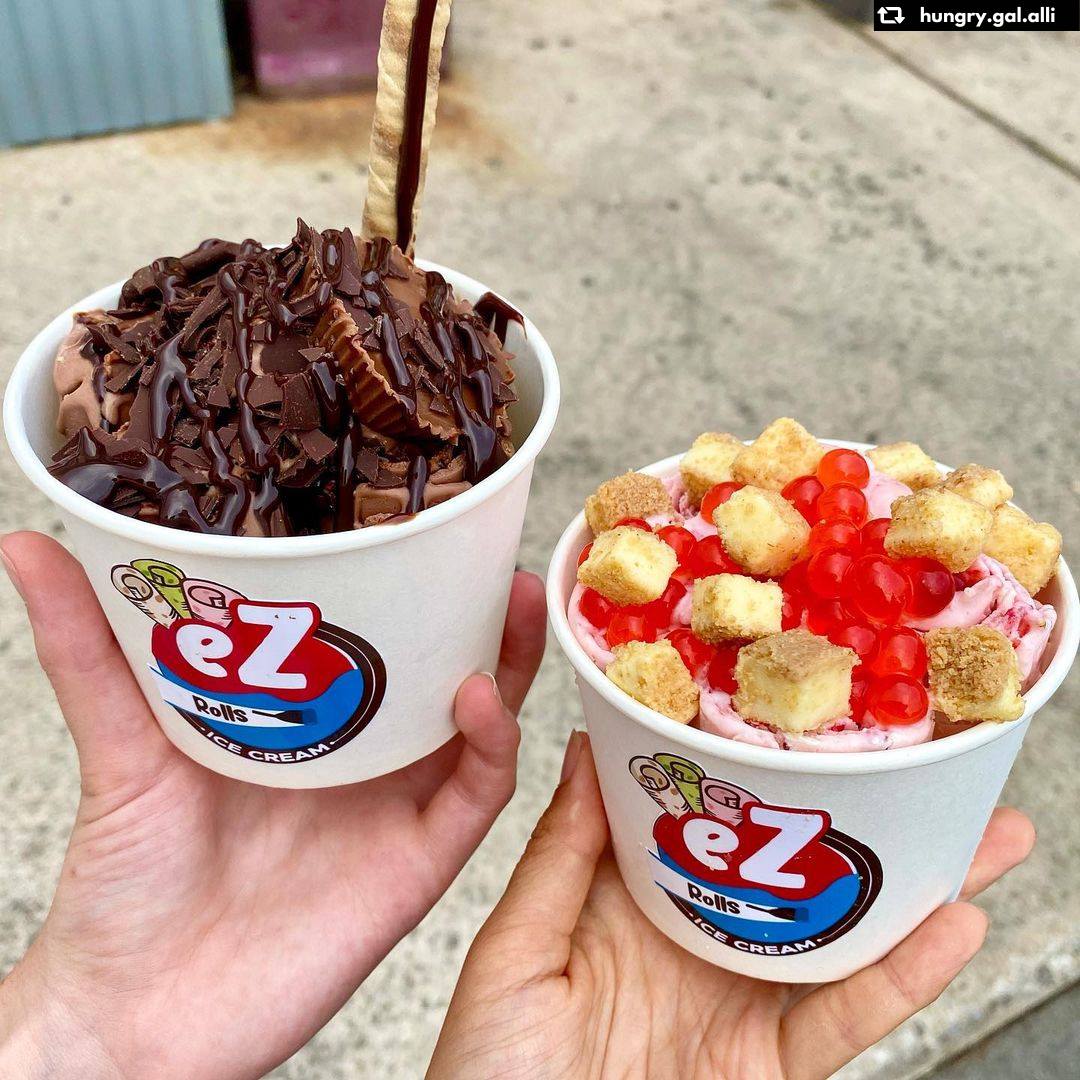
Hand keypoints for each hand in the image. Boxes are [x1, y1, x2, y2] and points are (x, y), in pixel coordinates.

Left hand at [0, 532, 545, 1079]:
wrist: (135, 1013)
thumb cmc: (126, 886)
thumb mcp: (118, 749)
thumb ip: (90, 652)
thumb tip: (29, 546)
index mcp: (310, 725)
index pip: (381, 643)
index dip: (415, 587)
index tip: (427, 522)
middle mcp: (365, 759)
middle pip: (446, 672)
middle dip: (481, 613)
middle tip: (497, 554)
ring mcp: (395, 808)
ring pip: (479, 725)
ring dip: (507, 663)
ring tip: (513, 602)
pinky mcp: (416, 864)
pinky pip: (475, 797)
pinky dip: (490, 745)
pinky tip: (478, 699)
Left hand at [429, 733, 1035, 1079]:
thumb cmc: (489, 1065)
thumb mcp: (516, 947)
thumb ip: (561, 853)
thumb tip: (591, 744)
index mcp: (634, 896)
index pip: (710, 817)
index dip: (758, 770)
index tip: (803, 714)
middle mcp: (698, 938)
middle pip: (797, 870)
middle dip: (866, 821)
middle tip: (932, 766)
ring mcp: (738, 1002)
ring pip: (843, 936)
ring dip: (917, 887)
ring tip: (979, 831)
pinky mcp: (767, 1066)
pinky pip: (841, 1019)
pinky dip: (901, 979)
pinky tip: (950, 928)